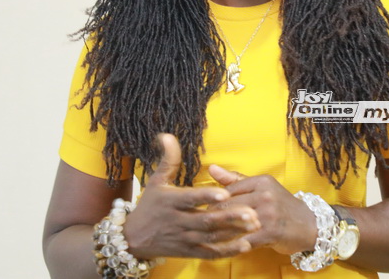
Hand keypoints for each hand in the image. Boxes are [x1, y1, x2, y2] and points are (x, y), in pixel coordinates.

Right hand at [123, 134, 259, 259]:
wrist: (133, 238)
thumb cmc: (149, 205)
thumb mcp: (156, 180)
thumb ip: (168, 159)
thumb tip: (168, 134)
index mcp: (170, 201)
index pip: (190, 199)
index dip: (206, 197)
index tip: (224, 194)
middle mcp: (177, 221)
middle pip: (205, 220)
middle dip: (229, 217)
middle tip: (252, 212)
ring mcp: (184, 238)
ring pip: (211, 237)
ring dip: (234, 232)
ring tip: (255, 225)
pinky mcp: (189, 252)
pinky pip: (210, 253)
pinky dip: (227, 251)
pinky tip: (246, 245)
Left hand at [208, 165, 317, 254]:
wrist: (310, 225)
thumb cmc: (281, 206)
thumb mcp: (262, 188)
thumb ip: (235, 180)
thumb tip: (211, 168)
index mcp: (262, 181)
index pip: (229, 189)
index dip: (214, 201)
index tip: (204, 209)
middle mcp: (266, 194)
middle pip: (229, 205)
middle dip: (214, 216)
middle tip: (202, 224)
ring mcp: (269, 213)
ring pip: (235, 222)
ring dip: (220, 231)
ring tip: (210, 235)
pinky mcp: (271, 231)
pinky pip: (245, 238)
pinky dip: (233, 244)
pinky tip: (224, 247)